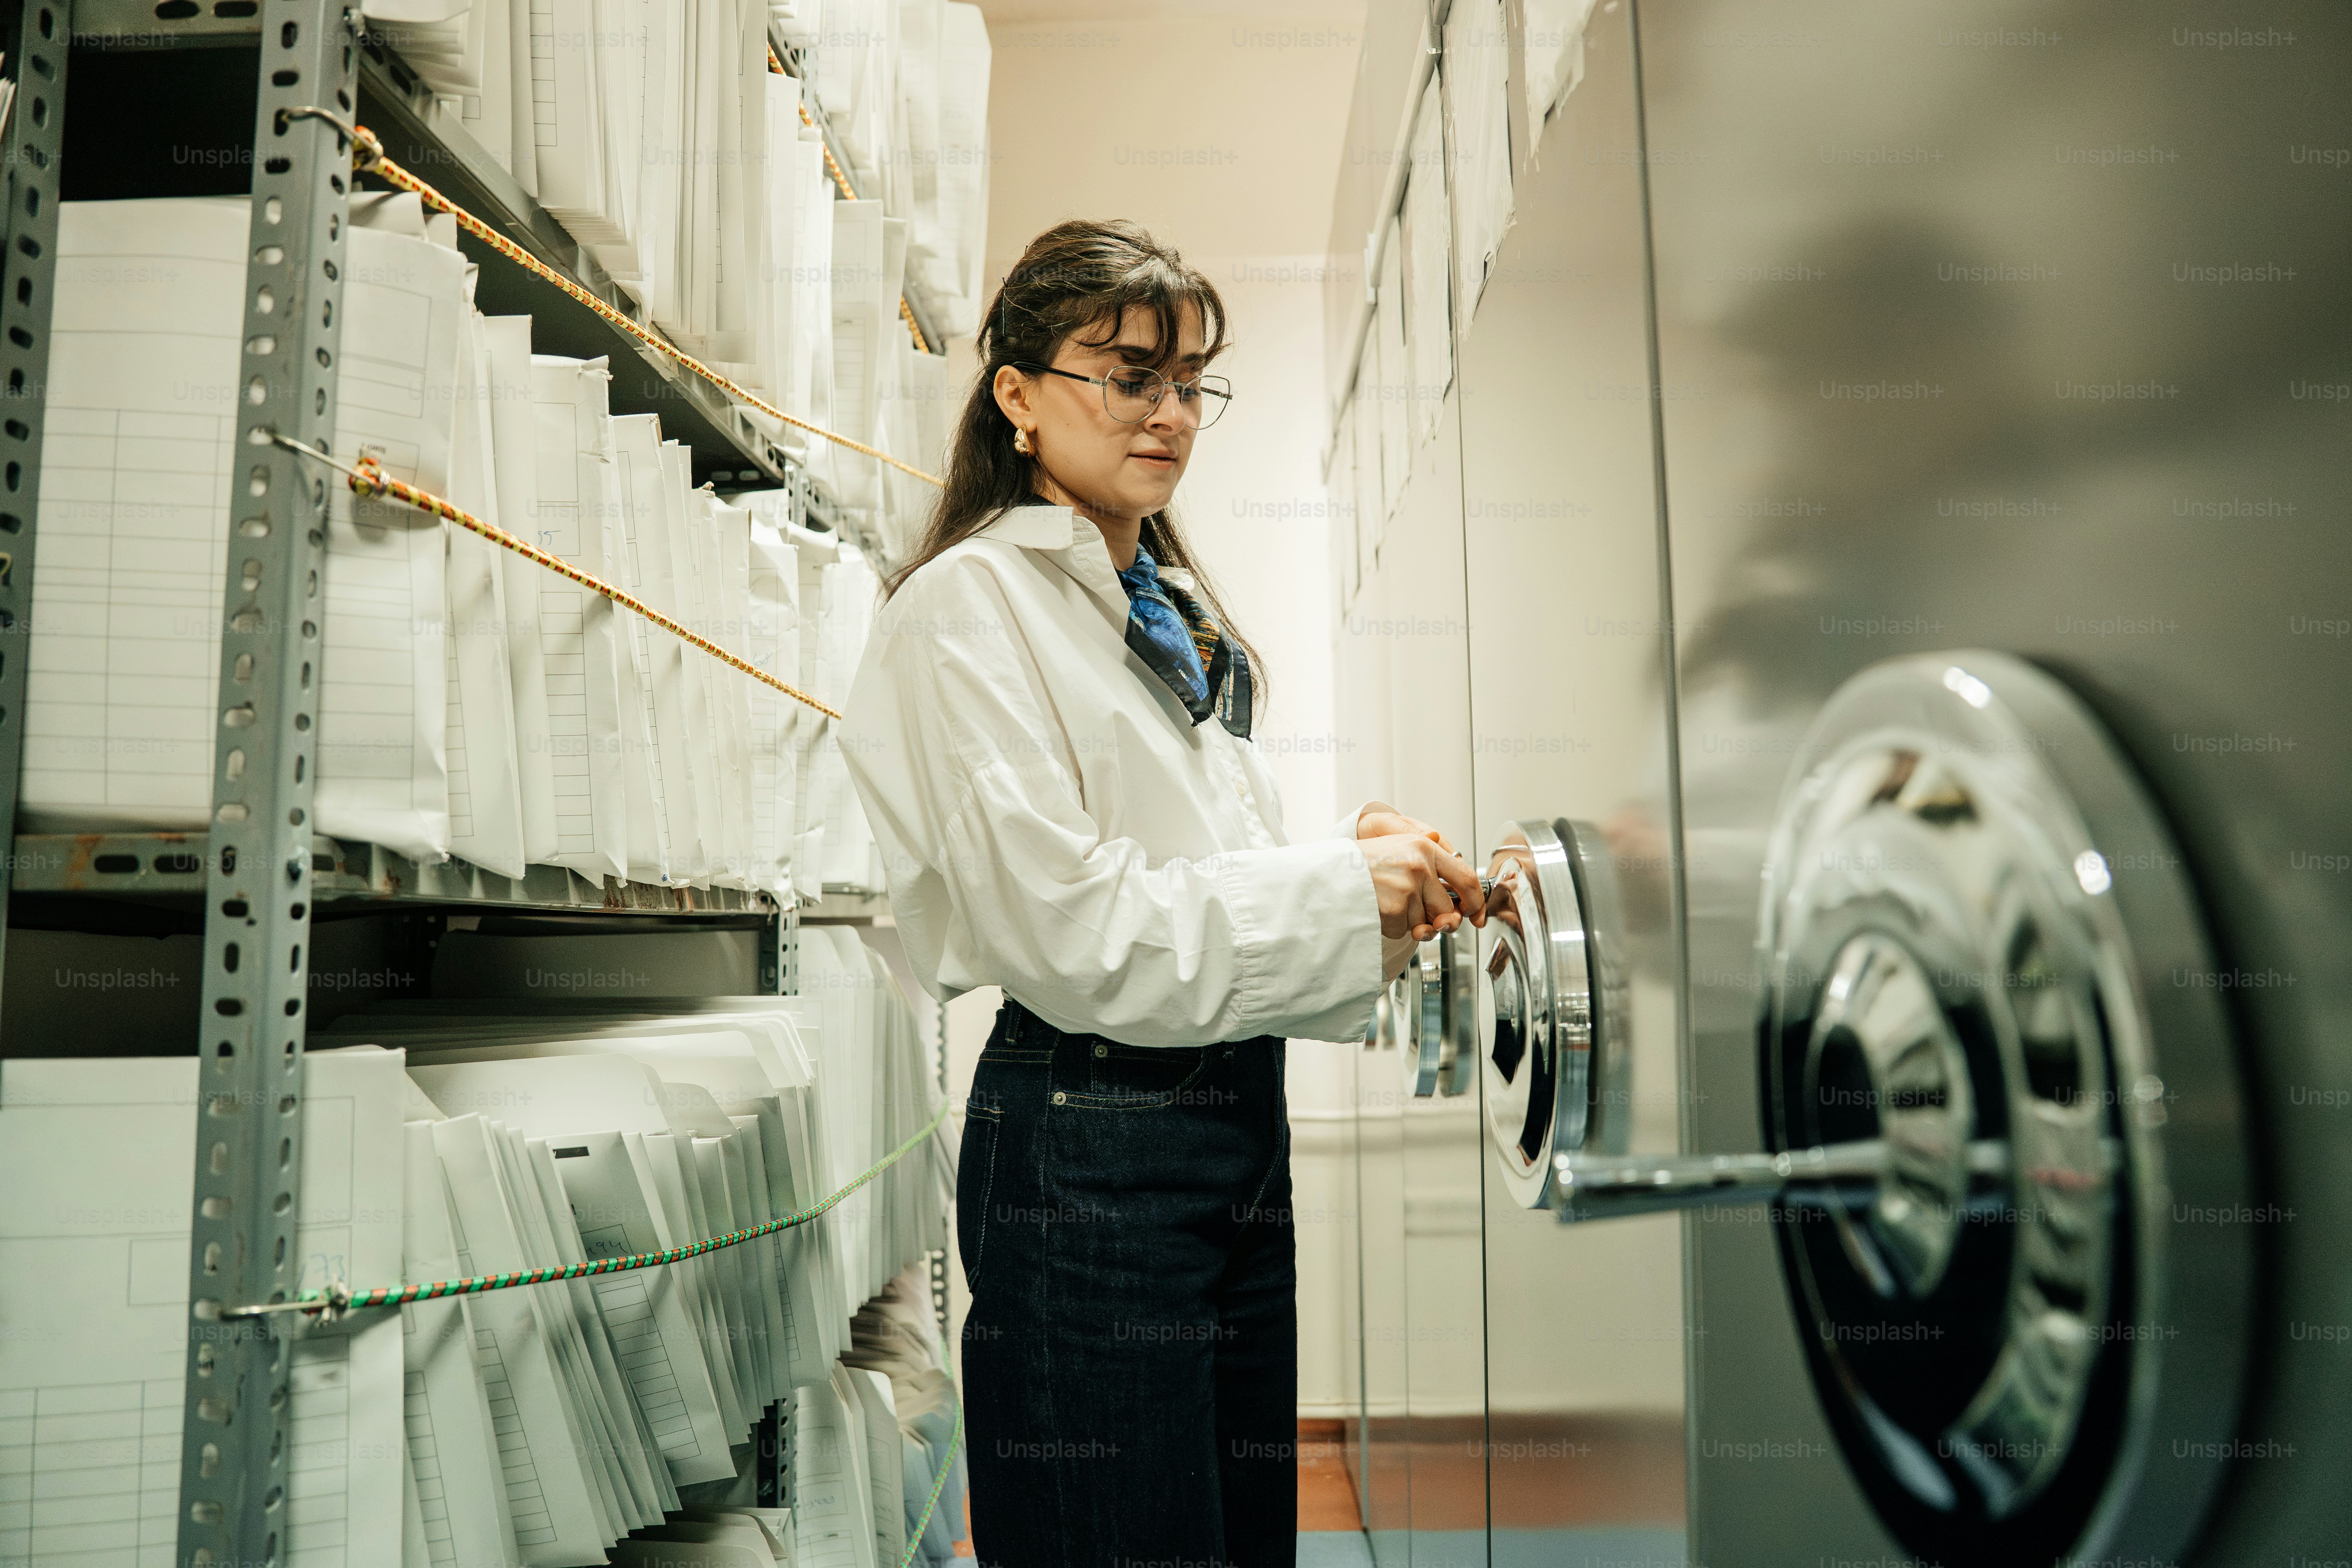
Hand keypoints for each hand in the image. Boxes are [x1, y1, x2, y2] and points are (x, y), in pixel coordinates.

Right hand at [1359, 819, 1485, 942]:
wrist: (1328, 873)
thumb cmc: (1363, 864)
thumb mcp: (1399, 850)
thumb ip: (1431, 867)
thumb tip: (1459, 902)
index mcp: (1425, 846)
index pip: (1466, 877)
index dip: (1476, 901)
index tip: (1476, 915)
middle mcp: (1420, 864)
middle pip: (1447, 908)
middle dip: (1437, 920)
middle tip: (1419, 916)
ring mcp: (1408, 886)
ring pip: (1426, 921)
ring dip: (1409, 921)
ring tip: (1386, 901)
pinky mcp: (1396, 908)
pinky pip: (1405, 930)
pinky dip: (1393, 926)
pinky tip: (1378, 908)